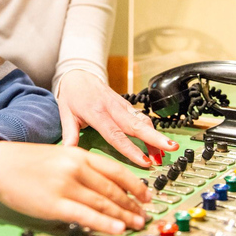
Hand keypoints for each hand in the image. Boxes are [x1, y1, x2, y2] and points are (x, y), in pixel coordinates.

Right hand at [0, 142, 149, 235]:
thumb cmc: (26, 161)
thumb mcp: (59, 155)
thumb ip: (81, 167)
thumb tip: (104, 185)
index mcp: (78, 154)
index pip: (115, 170)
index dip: (135, 184)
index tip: (146, 195)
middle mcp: (75, 168)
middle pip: (113, 188)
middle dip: (132, 204)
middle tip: (144, 213)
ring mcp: (66, 186)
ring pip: (103, 203)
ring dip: (124, 215)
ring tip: (137, 223)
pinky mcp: (55, 204)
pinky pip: (86, 215)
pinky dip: (105, 223)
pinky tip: (118, 228)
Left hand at [57, 70, 177, 166]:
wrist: (78, 74)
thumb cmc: (72, 95)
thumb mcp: (65, 114)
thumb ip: (69, 135)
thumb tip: (68, 154)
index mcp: (97, 113)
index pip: (116, 134)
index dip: (131, 149)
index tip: (144, 161)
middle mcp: (112, 108)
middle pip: (137, 126)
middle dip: (155, 138)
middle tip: (170, 148)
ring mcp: (121, 105)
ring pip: (143, 121)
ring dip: (156, 137)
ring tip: (165, 152)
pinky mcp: (126, 104)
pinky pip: (141, 117)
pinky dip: (151, 130)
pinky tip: (157, 142)